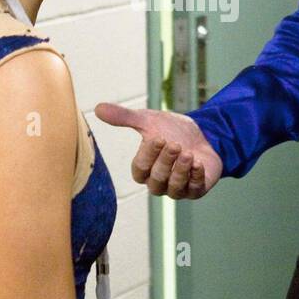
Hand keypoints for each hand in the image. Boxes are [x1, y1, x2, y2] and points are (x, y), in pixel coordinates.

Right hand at [93, 103, 222, 199]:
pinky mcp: (196, 190)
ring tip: (188, 153)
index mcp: (143, 170)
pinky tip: (199, 163)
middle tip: (174, 143)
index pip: (140, 168)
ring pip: (173, 187)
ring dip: (180, 170)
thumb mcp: (148, 121)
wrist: (201, 135)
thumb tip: (97, 108)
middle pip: (157, 179)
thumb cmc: (170, 130)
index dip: (148, 154)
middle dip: (166, 161)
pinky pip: (194, 190)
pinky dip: (196, 177)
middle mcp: (158, 183)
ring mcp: (177, 189)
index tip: (159, 137)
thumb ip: (124, 117)